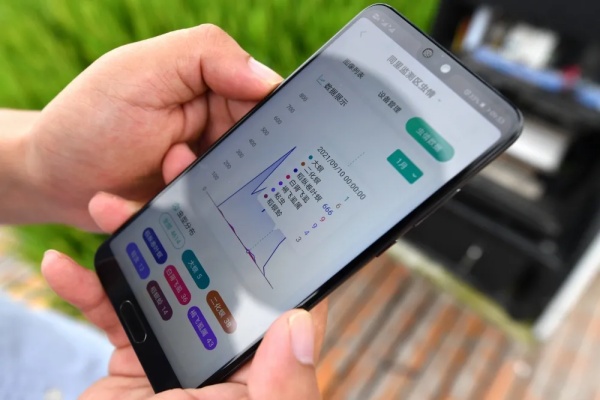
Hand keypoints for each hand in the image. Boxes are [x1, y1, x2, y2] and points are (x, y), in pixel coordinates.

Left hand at [22, 24, 280, 228]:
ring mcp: (210, 168)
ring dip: (203, 186)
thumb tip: (268, 79)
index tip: (243, 133)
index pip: (267, 101)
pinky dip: (188, 212)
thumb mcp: (141, 72)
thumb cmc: (90, 120)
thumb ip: (206, 56)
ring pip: (241, 189)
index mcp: (215, 89)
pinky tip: (152, 196)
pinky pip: (215, 216)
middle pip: (261, 150)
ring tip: (161, 170)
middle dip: (230, 160)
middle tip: (183, 156)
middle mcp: (219, 129)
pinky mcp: (199, 203)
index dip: (268, 119)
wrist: (52, 181)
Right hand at [41, 145, 326, 399]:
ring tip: (110, 205)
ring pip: (162, 279)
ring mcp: (178, 348)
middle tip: (178, 174)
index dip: (275, 243)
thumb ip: (282, 387)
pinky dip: (87, 287)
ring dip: (133, 241)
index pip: (282, 294)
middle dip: (193, 223)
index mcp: (262, 363)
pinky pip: (113, 310)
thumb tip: (301, 324)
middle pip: (216, 270)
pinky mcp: (135, 354)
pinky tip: (64, 263)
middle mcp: (224, 349)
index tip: (257, 196)